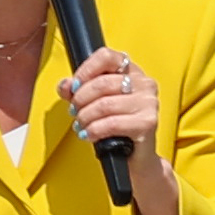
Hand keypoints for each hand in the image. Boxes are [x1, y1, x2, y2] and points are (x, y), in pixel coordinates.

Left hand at [65, 45, 181, 214]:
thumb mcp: (94, 105)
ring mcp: (149, 102)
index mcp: (132, 71)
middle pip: (102, 83)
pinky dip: (94, 130)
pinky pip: (112, 123)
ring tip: (80, 126)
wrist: (136, 159)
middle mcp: (145, 83)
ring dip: (85, 117)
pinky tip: (89, 135)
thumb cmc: (116, 128)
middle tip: (74, 112)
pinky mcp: (148, 123)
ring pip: (104, 104)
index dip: (85, 70)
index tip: (74, 87)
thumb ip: (78, 90)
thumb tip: (65, 85)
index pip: (107, 56)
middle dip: (80, 100)